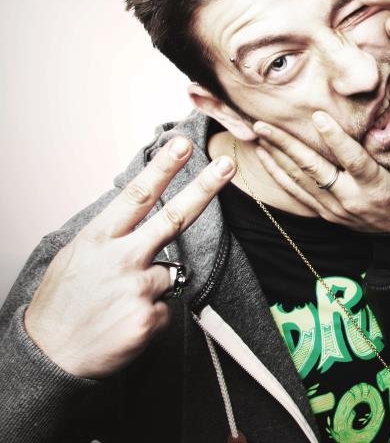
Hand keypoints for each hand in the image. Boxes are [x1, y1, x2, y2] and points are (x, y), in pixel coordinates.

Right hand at [23, 137, 234, 378]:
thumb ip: (112, 235)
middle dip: (204, 188)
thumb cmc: (63, 303)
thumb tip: (142, 212)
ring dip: (150, 288)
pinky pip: (166, 308)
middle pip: (173, 218)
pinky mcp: (149, 319)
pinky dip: (149, 316)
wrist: (49, 357)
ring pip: (169, 274)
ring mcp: (137, 289)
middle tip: (228, 164)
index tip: (183, 144)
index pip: (136, 196)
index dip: (162, 169)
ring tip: (117, 305)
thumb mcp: (76, 257)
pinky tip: (123, 324)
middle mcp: (121, 259)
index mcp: (99, 239)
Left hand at [252, 95, 389, 231]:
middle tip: (265, 122)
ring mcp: (336, 209)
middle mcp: (352, 200)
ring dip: (277, 156)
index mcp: (378, 188)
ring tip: (258, 133)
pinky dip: (278, 174)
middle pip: (314, 170)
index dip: (335, 138)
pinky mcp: (326, 213)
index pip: (353, 160)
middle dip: (287, 144)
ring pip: (300, 180)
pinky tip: (264, 156)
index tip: (317, 116)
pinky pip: (296, 193)